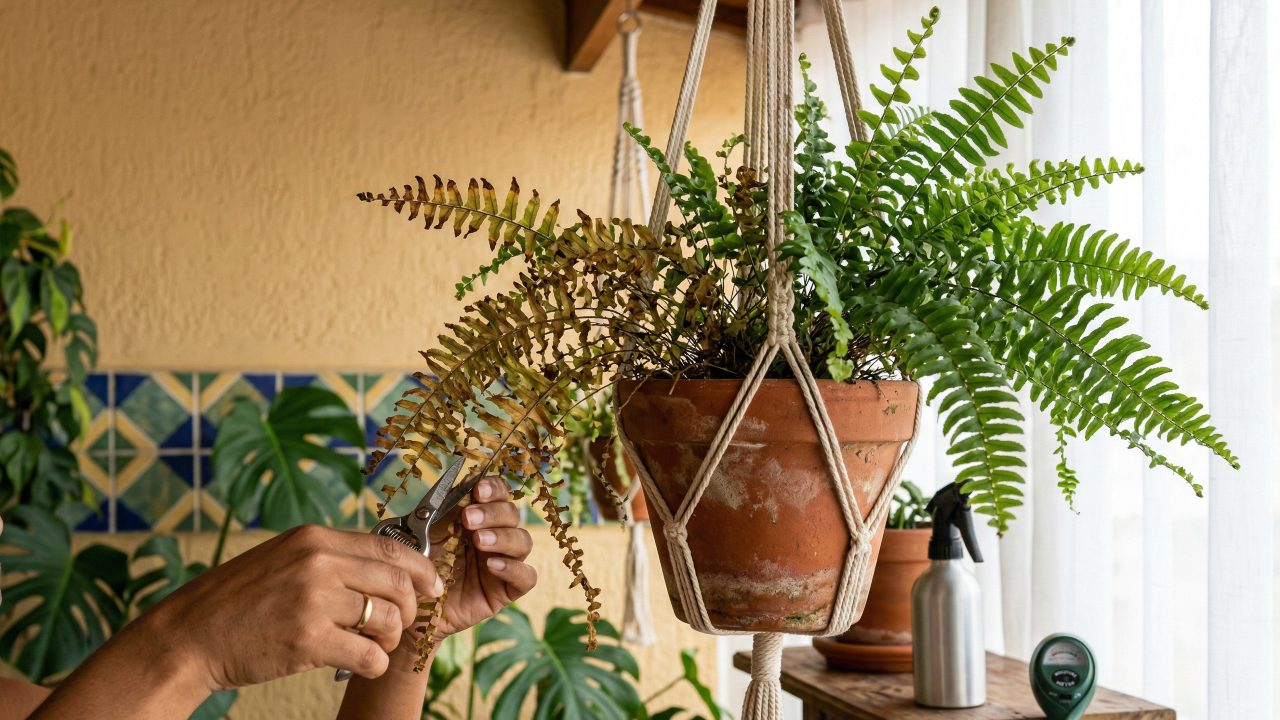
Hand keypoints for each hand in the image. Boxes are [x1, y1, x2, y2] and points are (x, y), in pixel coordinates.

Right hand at [147, 524, 443, 689]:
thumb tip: (380, 565)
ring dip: (390, 639)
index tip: (432, 585)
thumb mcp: (283, 560)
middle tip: (401, 625)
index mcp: (314, 538)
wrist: (188, 638)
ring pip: (388, 619)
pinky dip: (374, 664)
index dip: (420, 568)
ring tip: (375, 646)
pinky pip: (369, 654)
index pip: (389, 545)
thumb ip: (329, 557)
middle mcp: (317, 562)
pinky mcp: (308, 640)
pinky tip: (361, 666)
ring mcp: (313, 600)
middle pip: (396, 582)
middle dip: (410, 608)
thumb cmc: (236, 603)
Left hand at [424, 476, 536, 637]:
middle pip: (513, 515)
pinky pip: (526, 577)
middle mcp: (495, 538)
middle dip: (493, 513)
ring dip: (503, 537)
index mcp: (478, 519)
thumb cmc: (418, 569)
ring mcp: (503, 563)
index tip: (479, 489)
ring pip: (524, 542)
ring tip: (479, 541)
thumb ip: (444, 515)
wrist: (411, 608)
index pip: (499, 495)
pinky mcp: (505, 591)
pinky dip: (514, 568)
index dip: (495, 488)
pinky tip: (492, 566)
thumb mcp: (425, 537)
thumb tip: (461, 492)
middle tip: (469, 519)